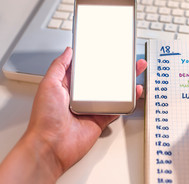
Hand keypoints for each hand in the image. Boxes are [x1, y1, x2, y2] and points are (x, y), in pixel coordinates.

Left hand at [0, 47, 146, 182]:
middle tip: (126, 59)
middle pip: (102, 79)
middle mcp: (81, 97)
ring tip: (134, 72)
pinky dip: (127, 102)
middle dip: (116, 69)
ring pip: (113, 92)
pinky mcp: (101, 119)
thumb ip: (59, 66)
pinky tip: (133, 93)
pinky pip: (117, 109)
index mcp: (68, 87)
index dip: (95, 60)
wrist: (51, 146)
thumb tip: (68, 52)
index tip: (106, 52)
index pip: (84, 70)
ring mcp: (92, 108)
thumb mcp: (48, 85)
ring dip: (124, 83)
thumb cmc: (45, 118)